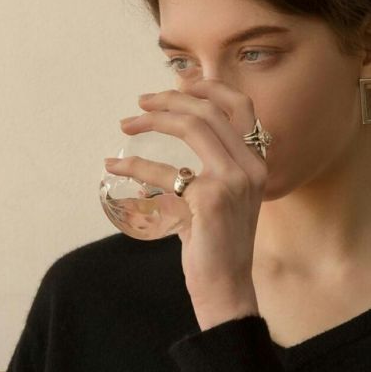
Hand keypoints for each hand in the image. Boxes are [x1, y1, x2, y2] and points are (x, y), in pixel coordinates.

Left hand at [105, 79, 267, 329]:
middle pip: (210, 110)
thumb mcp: (224, 194)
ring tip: (126, 124)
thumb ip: (212, 161)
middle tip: (140, 102)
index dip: (209, 87)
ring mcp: (233, 181)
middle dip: (171, 98)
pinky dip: (134, 166)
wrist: (227, 286)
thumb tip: (178, 125)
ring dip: (153, 119)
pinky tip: (114, 167)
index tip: (178, 85)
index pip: (241, 106)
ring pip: (193, 126)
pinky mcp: (210, 200)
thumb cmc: (217, 240)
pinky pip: (166, 172)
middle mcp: (251, 166)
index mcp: (256, 162)